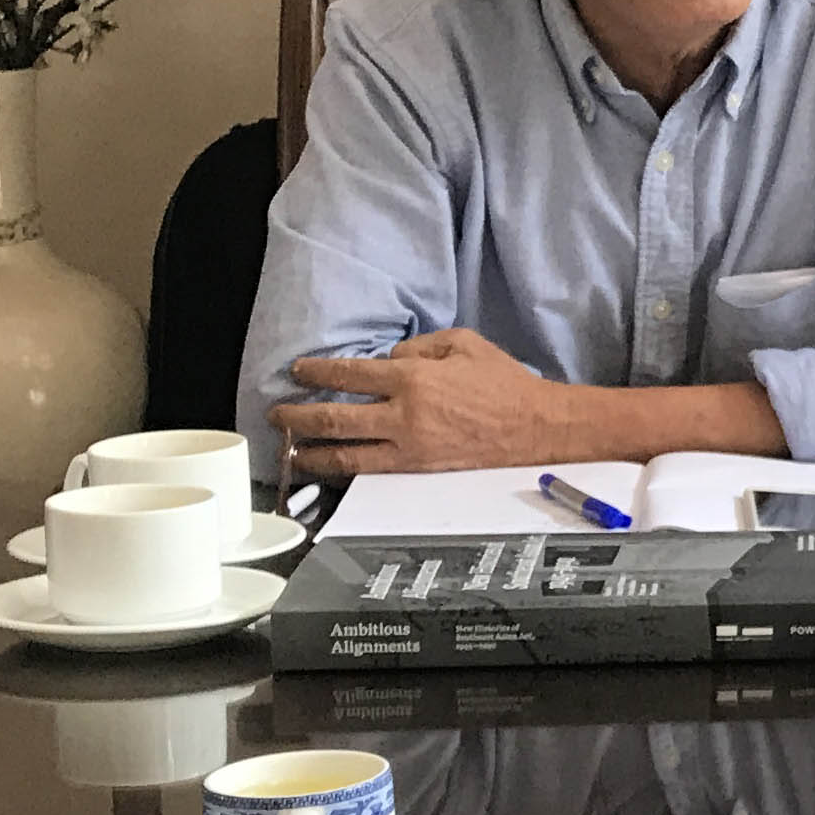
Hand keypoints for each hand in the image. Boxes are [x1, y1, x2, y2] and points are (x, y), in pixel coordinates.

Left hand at [271, 327, 565, 476]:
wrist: (535, 426)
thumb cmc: (503, 383)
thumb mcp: (463, 343)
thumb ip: (418, 347)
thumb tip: (387, 361)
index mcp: (414, 379)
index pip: (349, 374)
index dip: (316, 372)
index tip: (298, 371)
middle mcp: (405, 415)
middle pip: (334, 418)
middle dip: (298, 416)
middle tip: (278, 414)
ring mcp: (410, 447)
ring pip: (345, 454)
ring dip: (310, 452)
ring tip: (289, 449)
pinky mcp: (419, 469)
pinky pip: (370, 471)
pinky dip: (342, 469)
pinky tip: (328, 466)